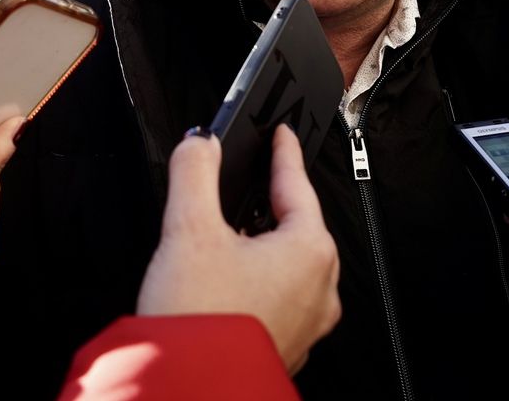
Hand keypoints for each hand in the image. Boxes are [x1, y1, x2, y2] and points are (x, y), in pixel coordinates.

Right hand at [136, 125, 340, 373]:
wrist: (190, 388)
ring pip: (290, 263)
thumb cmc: (201, 322)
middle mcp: (319, 287)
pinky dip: (260, 277)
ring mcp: (307, 321)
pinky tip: (230, 278)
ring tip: (230, 231)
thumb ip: (195, 173)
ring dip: (263, 242)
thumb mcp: (189, 230)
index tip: (281, 134)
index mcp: (309, 251)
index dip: (283, 153)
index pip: (297, 184)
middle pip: (297, 225)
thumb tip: (200, 143)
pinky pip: (281, 295)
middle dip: (271, 201)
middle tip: (252, 179)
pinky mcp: (288, 344)